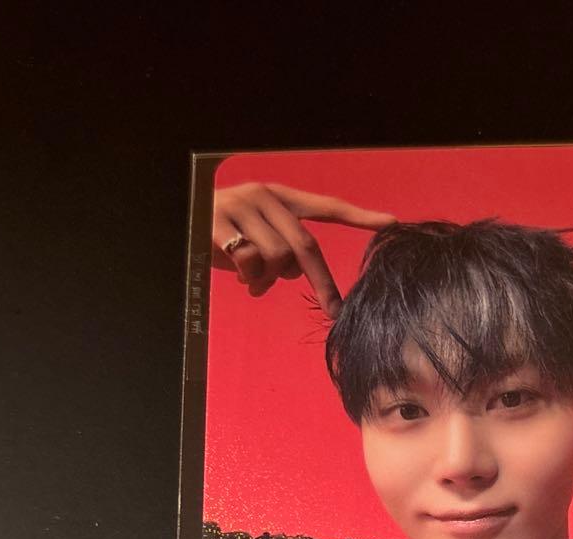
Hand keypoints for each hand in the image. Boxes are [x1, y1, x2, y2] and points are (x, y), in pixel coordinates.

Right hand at [212, 182, 394, 315]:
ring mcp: (240, 207)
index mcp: (280, 197)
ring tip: (255, 282)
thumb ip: (285, 249)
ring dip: (269, 280)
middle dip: (322, 282)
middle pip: (305, 244)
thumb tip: (302, 274)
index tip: (390, 222)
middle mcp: (264, 196)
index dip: (358, 216)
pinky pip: (249, 262)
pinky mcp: (218, 223)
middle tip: (333, 309)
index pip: (326, 206)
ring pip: (276, 259)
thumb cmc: (227, 233)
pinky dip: (249, 278)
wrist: (182, 219)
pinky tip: (239, 277)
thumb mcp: (260, 237)